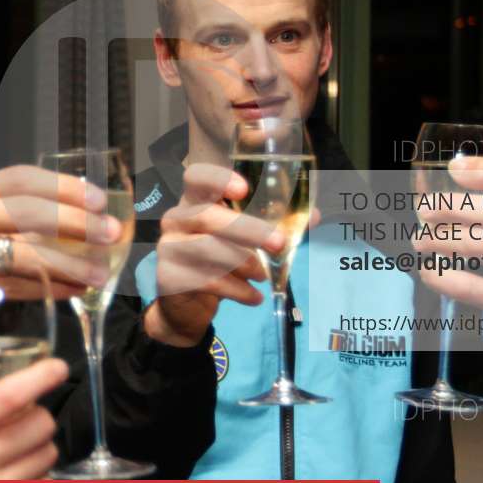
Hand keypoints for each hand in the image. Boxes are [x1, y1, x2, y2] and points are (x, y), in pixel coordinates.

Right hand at [0, 166, 121, 359]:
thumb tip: (66, 220)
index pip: (19, 178)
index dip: (64, 186)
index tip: (98, 199)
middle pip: (27, 210)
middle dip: (77, 221)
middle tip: (110, 233)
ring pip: (25, 251)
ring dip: (71, 261)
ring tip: (101, 270)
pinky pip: (14, 286)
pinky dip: (51, 288)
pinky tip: (74, 290)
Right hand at [144, 163, 285, 346]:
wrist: (185, 305)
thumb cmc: (218, 261)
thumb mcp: (242, 240)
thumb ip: (274, 225)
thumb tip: (314, 216)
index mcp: (195, 201)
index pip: (196, 177)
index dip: (217, 179)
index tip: (244, 189)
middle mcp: (176, 219)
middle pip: (208, 216)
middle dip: (248, 229)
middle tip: (279, 243)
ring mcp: (168, 248)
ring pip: (207, 250)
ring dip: (244, 263)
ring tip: (264, 276)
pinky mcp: (169, 277)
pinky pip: (206, 280)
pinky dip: (237, 290)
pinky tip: (254, 297)